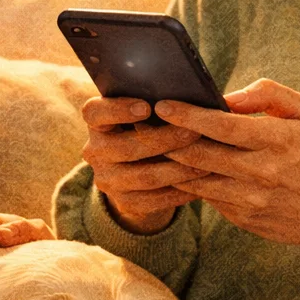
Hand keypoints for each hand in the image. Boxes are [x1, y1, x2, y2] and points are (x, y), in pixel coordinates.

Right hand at [80, 95, 210, 233]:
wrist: (138, 171)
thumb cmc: (148, 128)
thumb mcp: (144, 113)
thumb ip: (156, 103)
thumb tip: (188, 97)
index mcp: (97, 124)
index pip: (94, 113)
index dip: (117, 110)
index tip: (146, 107)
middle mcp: (95, 152)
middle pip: (126, 147)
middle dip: (164, 140)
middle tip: (194, 132)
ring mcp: (107, 180)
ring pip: (144, 176)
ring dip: (178, 169)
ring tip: (205, 162)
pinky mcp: (124, 202)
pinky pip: (154, 199)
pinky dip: (180, 191)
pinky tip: (200, 183)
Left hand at [153, 79, 299, 274]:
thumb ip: (268, 94)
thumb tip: (225, 96)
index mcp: (279, 140)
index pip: (223, 126)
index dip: (188, 115)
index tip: (162, 105)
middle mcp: (262, 172)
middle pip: (201, 154)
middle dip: (166, 139)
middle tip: (141, 124)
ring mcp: (250, 200)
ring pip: (196, 180)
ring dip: (169, 163)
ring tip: (148, 145)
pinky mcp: (242, 219)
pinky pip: (205, 197)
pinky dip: (186, 182)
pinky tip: (170, 168)